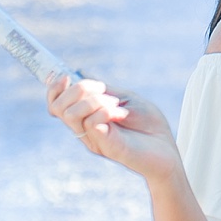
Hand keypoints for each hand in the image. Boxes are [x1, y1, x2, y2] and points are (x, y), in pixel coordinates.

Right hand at [46, 74, 180, 183]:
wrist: (167, 149)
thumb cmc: (148, 125)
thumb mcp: (124, 98)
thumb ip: (102, 89)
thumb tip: (80, 72)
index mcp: (86, 117)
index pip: (55, 104)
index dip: (54, 89)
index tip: (66, 77)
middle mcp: (85, 129)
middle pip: (58, 108)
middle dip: (76, 90)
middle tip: (101, 90)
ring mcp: (94, 139)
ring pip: (72, 114)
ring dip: (93, 100)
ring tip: (115, 104)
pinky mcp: (106, 147)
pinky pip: (92, 124)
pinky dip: (104, 111)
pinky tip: (119, 112)